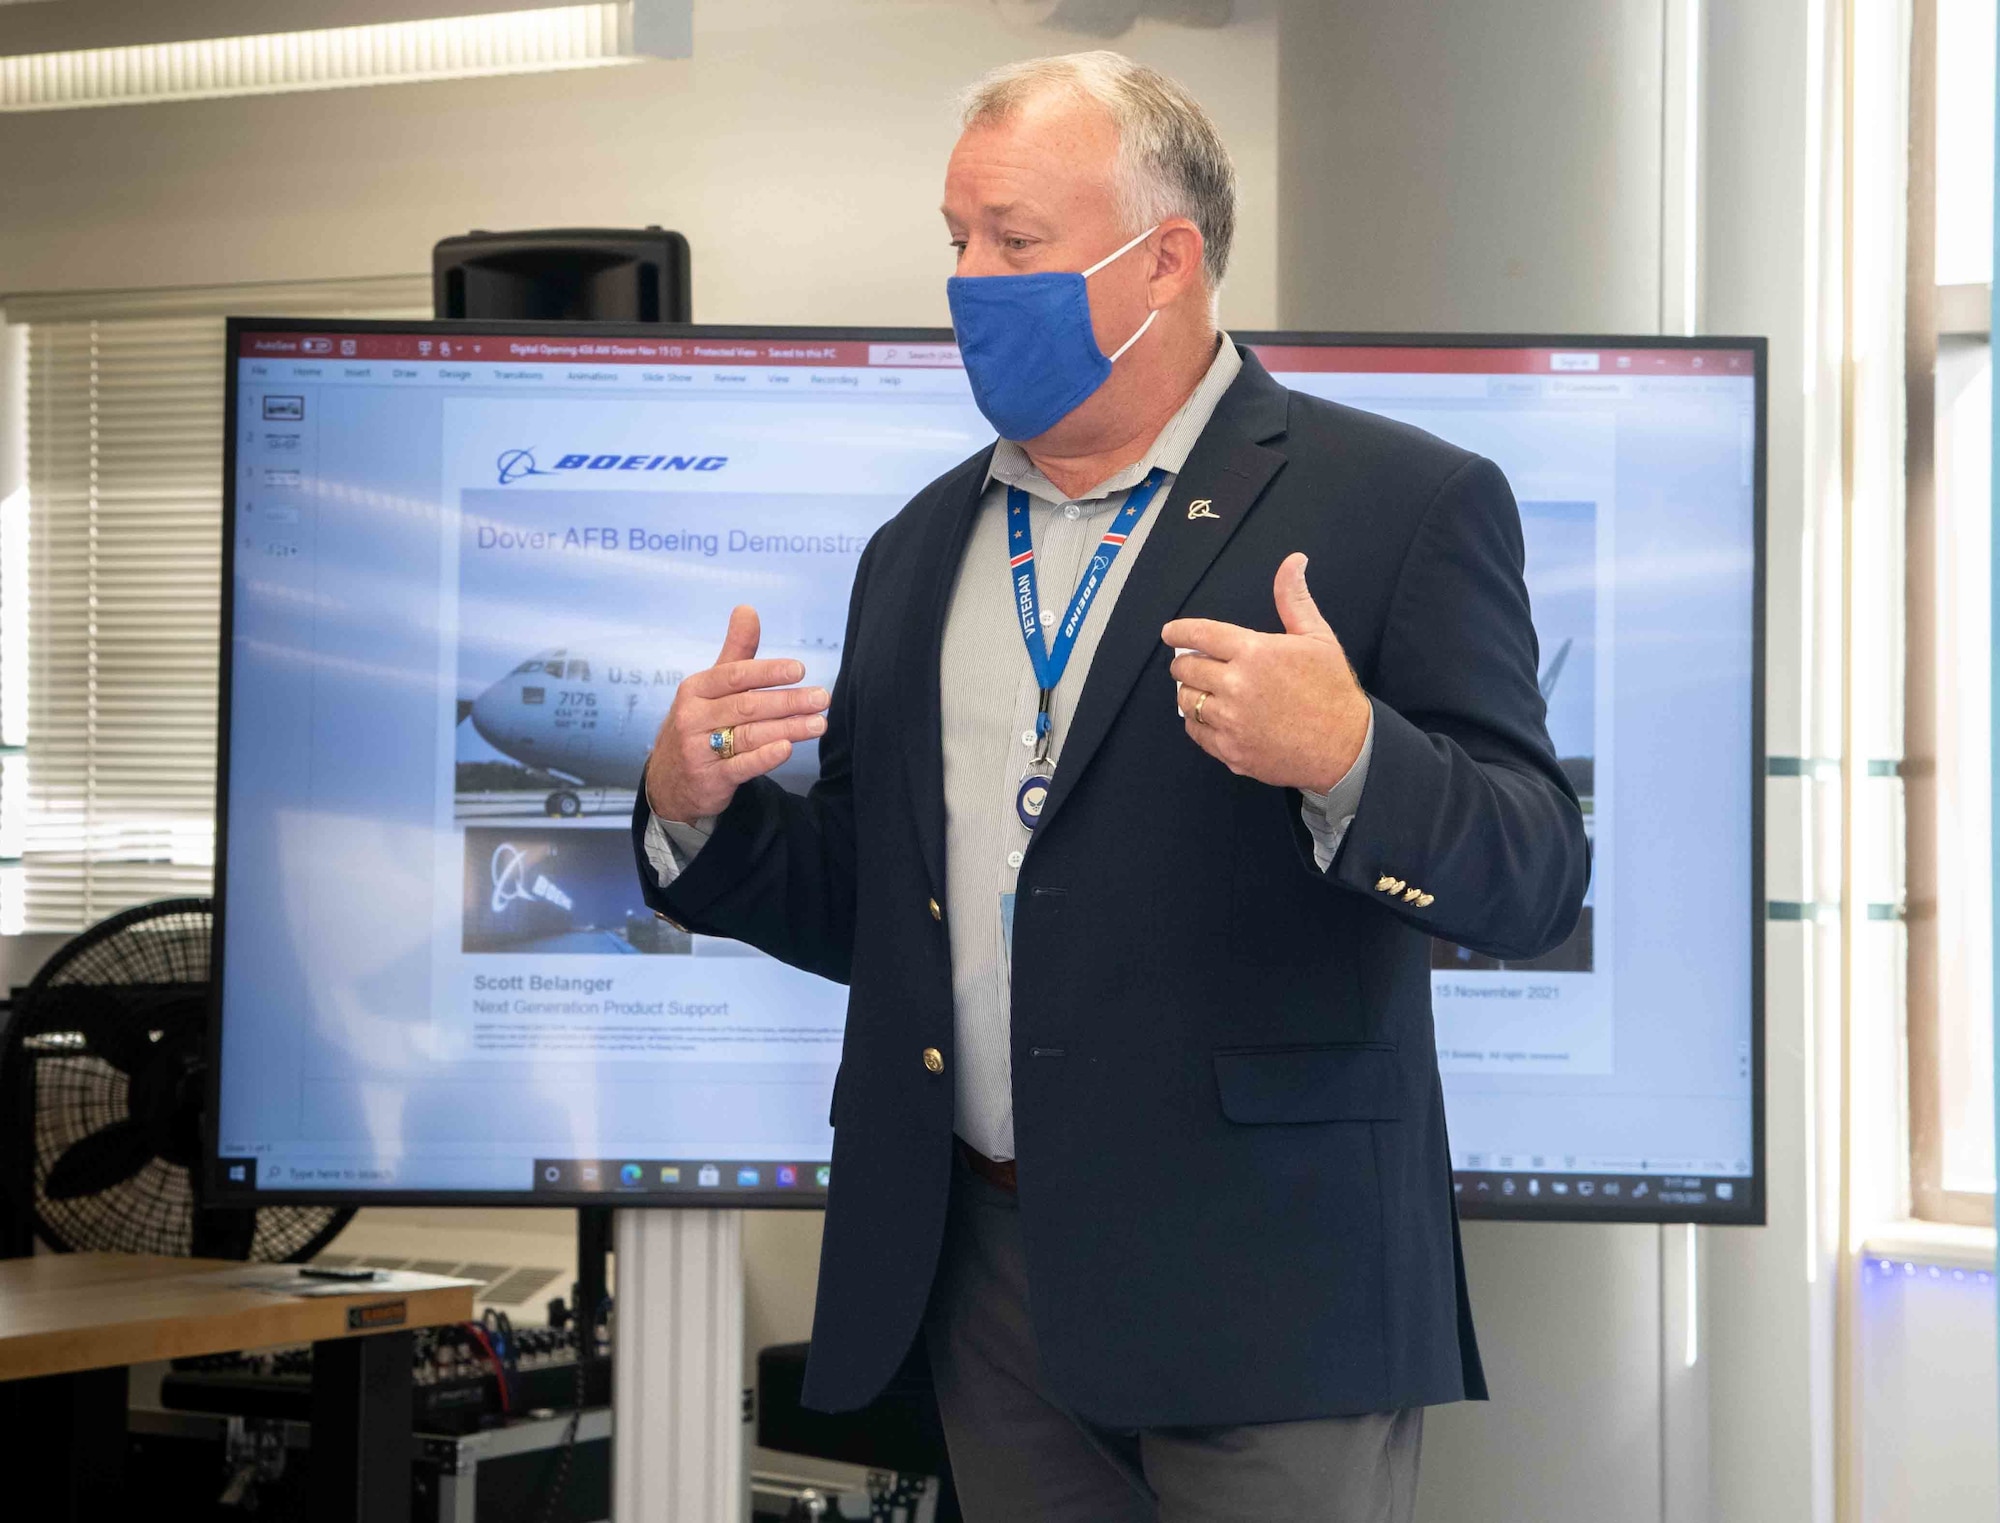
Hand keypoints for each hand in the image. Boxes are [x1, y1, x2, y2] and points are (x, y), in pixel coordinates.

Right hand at [643, 605, 828, 822]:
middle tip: (822, 698)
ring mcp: (699, 750)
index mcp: (695, 690)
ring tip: (819, 724)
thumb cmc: (698, 726)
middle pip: (747, 706)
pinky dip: (765, 757)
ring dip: (788, 728)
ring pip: (749, 735)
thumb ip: (735, 653)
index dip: (768, 672)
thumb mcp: (710, 688)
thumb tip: (747, 609)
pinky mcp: (709, 779)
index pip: (735, 676)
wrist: (669, 782)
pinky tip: (787, 749)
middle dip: (788, 701)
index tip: (800, 670)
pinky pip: (741, 766)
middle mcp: (693, 717)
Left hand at [1162, 553, 1370, 792]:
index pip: (1200, 634)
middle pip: (1186, 668)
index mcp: (1254, 652)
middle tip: (1193, 663)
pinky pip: (1196, 732)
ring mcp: (1231, 721)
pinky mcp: (1230, 751)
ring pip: (1186, 700)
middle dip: (1184, 662)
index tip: (1169, 632)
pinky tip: (1212, 717)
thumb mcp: (1318, 637)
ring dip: (1190, 691)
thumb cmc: (1333, 690)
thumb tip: (1293, 561)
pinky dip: (1197, 722)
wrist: (1346, 748)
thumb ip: (1293, 599)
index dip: (1179, 631)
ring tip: (1203, 689)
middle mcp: (1236, 686)